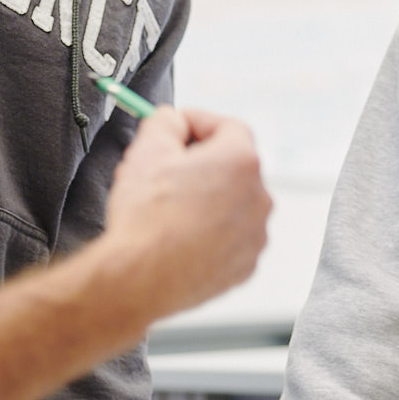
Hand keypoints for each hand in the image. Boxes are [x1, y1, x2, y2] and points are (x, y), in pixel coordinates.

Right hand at [103, 107, 270, 316]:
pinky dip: (209, 233)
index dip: (198, 123)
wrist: (140, 278)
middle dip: (200, 164)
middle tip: (165, 170)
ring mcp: (255, 235)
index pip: (227, 127)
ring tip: (168, 209)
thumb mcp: (147, 149)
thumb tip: (172, 121)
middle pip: (231, 167)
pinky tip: (178, 237)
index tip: (177, 129)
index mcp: (241, 162)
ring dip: (205, 200)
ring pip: (230, 204)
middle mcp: (258, 197)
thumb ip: (165, 122)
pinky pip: (229, 238)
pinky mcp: (244, 265)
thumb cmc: (146, 217)